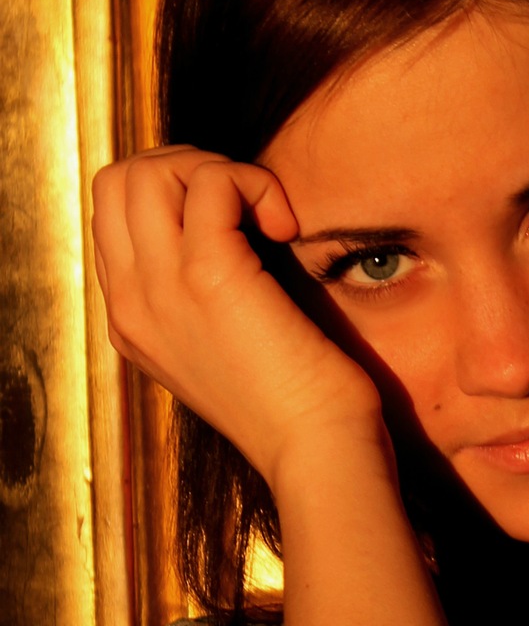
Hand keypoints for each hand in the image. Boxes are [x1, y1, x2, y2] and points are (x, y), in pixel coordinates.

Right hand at [91, 146, 382, 484]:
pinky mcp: (210, 277)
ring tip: (266, 216)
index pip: (113, 217)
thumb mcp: (226, 350)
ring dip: (217, 171)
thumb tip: (228, 229)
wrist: (318, 457)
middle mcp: (130, 304)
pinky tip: (286, 227)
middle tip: (246, 207)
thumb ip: (201, 298)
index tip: (233, 223)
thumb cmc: (295, 406)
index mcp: (130, 322)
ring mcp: (161, 289)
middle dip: (186, 168)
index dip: (173, 195)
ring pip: (149, 171)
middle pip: (117, 181)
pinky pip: (212, 183)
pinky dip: (254, 184)